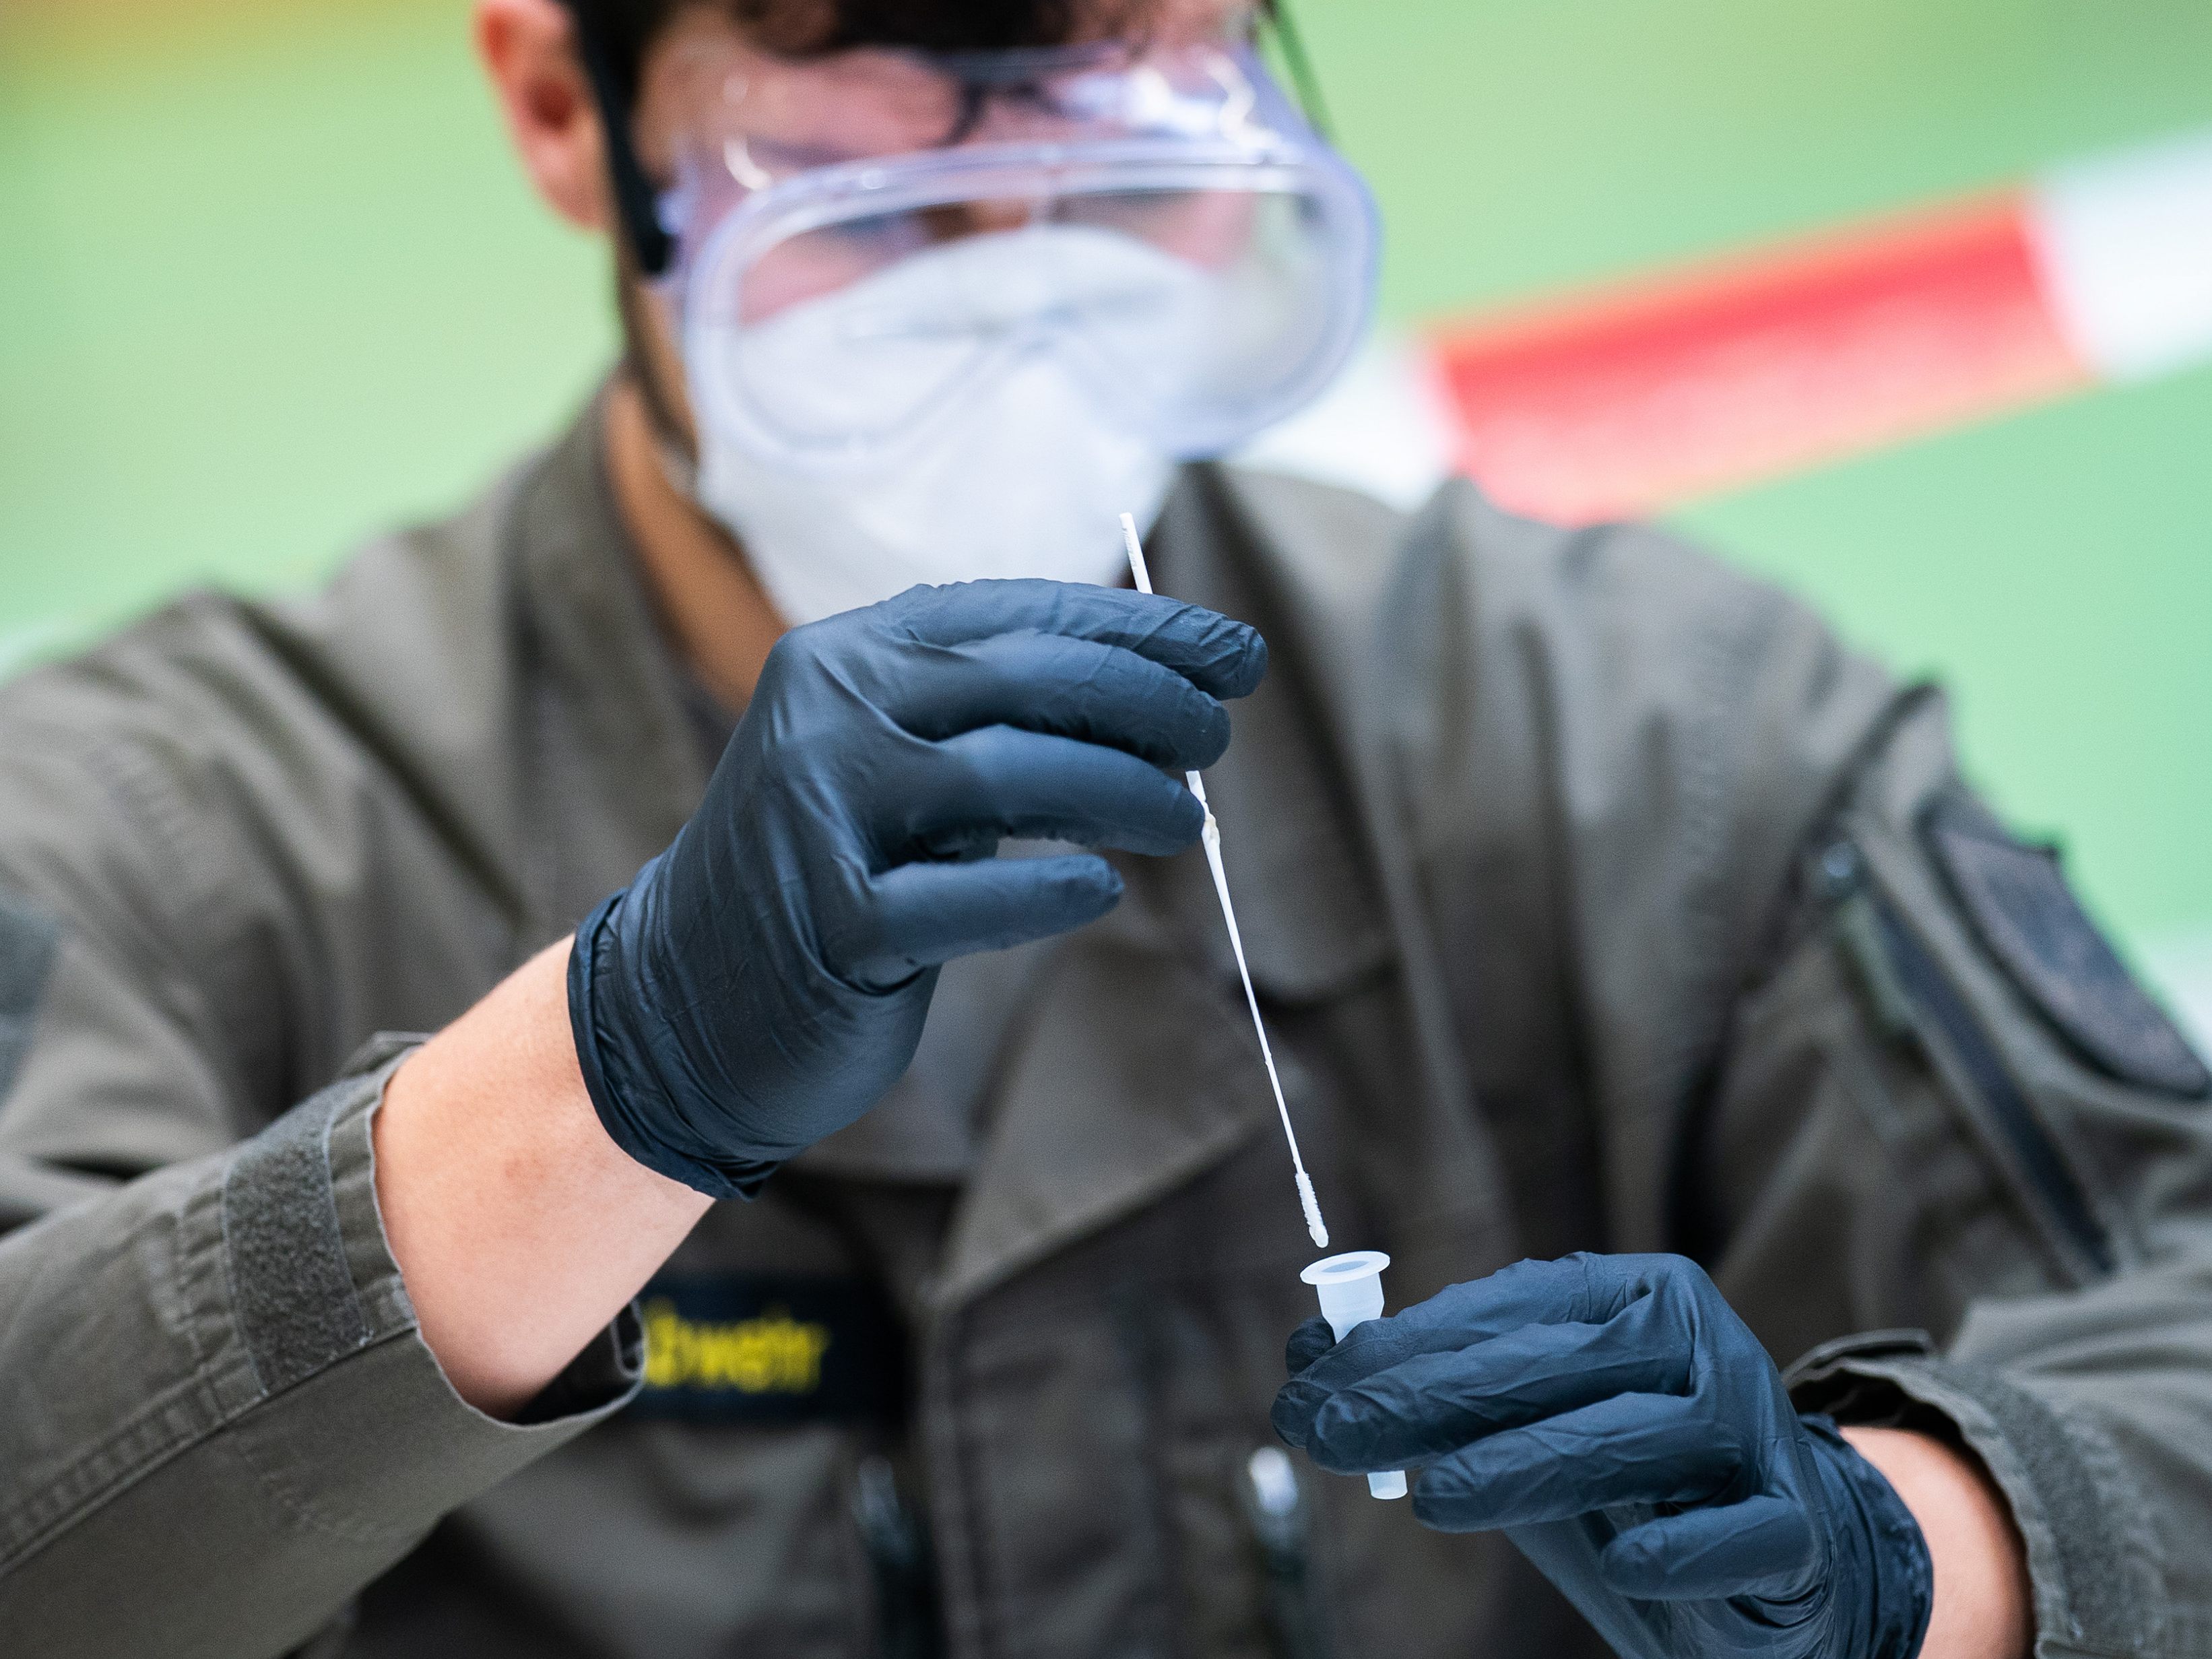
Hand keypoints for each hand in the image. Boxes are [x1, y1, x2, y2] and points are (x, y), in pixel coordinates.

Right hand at [567, 578, 1266, 1197]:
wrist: (682, 1000)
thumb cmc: (828, 871)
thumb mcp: (896, 765)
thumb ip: (992, 716)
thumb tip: (1165, 685)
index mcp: (848, 655)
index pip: (1016, 615)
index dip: (1140, 631)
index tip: (1234, 655)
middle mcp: (826, 714)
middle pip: (1023, 681)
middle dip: (1147, 701)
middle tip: (1216, 739)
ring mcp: (821, 817)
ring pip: (1005, 774)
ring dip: (1122, 791)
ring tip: (1184, 820)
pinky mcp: (831, 924)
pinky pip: (963, 898)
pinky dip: (1046, 887)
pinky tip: (1103, 887)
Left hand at [1273, 1253, 1933, 1658]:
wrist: (1784, 1559)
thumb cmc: (1630, 1478)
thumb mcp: (1522, 1425)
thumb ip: (1433, 1388)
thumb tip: (1307, 1354)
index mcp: (1631, 1295)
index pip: (1507, 1310)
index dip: (1401, 1346)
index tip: (1307, 1387)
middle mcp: (1696, 1341)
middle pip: (1557, 1363)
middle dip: (1430, 1399)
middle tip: (1331, 1437)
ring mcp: (1754, 1430)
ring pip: (1634, 1435)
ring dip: (1529, 1464)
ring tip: (1433, 1500)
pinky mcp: (1796, 1526)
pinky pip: (1737, 1532)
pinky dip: (1680, 1547)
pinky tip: (1626, 1563)